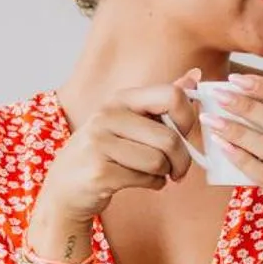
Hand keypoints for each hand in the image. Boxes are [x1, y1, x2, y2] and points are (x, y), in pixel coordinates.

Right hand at [35, 71, 202, 231]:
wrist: (66, 188)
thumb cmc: (106, 153)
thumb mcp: (130, 121)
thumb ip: (162, 101)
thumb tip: (196, 75)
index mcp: (121, 99)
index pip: (172, 95)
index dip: (188, 119)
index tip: (185, 135)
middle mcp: (107, 116)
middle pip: (170, 138)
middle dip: (182, 160)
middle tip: (178, 169)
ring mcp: (99, 143)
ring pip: (159, 161)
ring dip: (165, 173)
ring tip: (154, 173)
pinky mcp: (99, 172)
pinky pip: (146, 179)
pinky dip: (153, 184)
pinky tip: (140, 182)